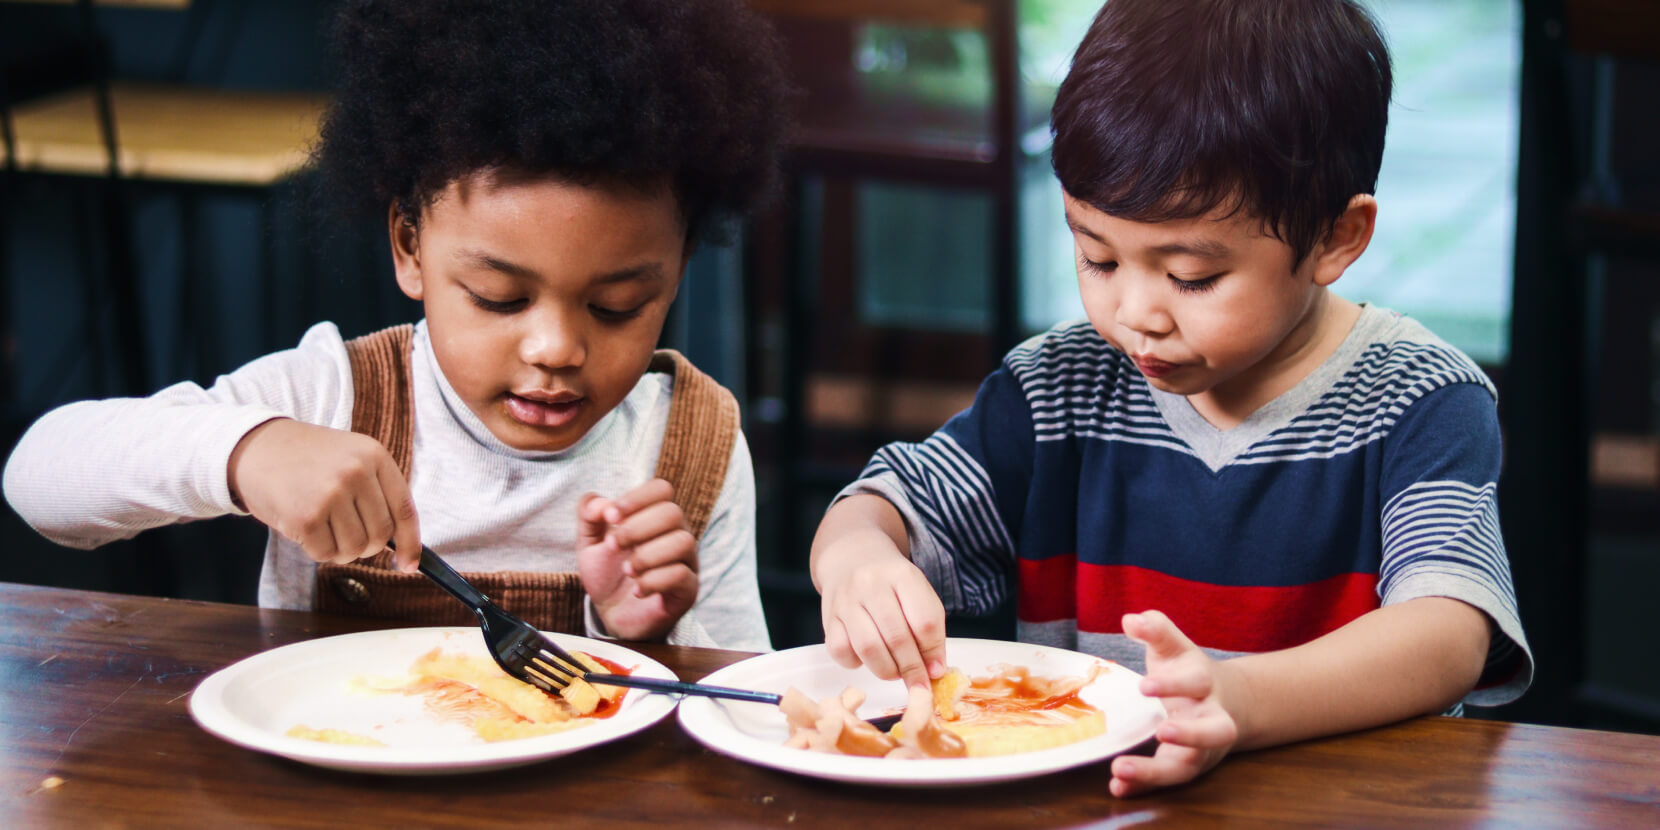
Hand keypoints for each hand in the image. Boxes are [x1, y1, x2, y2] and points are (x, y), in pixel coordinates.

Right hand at [227, 418, 420, 570]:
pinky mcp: (306, 516)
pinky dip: (317, 550)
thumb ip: (377, 492)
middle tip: (344, 534)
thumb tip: (401, 544)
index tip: (409, 565)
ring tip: (323, 527)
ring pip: (355, 548)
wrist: (256, 447)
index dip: (411, 544)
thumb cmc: (307, 460)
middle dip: (366, 545)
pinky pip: (326, 554)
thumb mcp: (350, 458)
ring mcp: (331, 494)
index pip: (404, 510)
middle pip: (381, 535)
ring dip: (341, 549)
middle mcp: (356, 472)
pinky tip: (305, 528)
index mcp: (374, 455)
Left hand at [577, 478, 697, 640]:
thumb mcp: (589, 543)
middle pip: (673, 513)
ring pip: (683, 542)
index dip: (636, 498)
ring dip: (647, 555)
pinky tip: (637, 589)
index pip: (661, 489)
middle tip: (613, 546)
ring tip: (627, 571)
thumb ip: (589, 516)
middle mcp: (676, 534)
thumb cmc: (608, 574)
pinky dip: (652, 581)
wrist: (613, 615)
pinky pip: (681, 575)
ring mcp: (686, 562)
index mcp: (655, 517)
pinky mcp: (688, 590)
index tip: (611, 516)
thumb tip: (602, 503)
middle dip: (636, 528)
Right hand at [816, 529, 946, 689]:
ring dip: (887, 670)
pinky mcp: (828, 617)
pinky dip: (856, 663)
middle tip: (918, 682)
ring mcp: (846, 600)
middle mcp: (871, 584)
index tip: (936, 671)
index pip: (925, 621)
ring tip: (895, 672)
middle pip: (897, 638)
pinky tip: (866, 659)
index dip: (933, 652)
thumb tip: (934, 670)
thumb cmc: (891, 582)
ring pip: (868, 648)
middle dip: (912, 669)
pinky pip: (841, 651)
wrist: (852, 558)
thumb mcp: (917, 593)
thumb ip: (929, 628)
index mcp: (902, 575)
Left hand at [1109, 610, 1239, 796]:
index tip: (1144, 686)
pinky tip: (1117, 788)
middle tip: (1162, 731)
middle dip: (1192, 734)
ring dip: (1155, 771)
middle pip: (1215, 731)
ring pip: (1189, 765)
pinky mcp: (1184, 767)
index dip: (1173, 683)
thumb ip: (1156, 630)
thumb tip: (1132, 619)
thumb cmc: (1187, 672)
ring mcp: (1201, 749)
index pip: (1196, 681)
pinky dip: (1143, 786)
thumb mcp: (1174, 647)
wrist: (1224, 704)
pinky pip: (1166, 780)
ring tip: (1120, 770)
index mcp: (1205, 684)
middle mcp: (1211, 718)